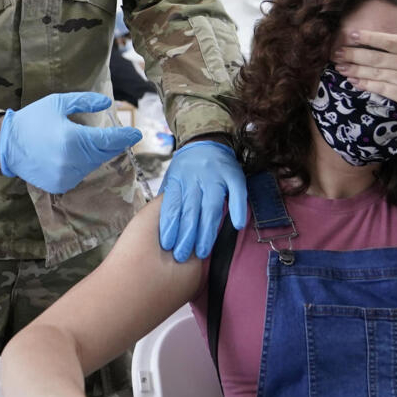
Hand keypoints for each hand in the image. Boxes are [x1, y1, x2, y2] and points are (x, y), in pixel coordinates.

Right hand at [0, 92, 140, 193]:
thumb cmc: (33, 119)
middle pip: (103, 153)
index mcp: (74, 139)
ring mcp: (67, 176)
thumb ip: (84, 102)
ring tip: (88, 143)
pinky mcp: (60, 185)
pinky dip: (81, 165)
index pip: (109, 140)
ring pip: (92, 165)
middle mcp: (73, 161)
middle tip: (117, 137)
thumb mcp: (58, 103)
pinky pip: (79, 174)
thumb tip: (107, 104)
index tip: (136, 133)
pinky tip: (73, 155)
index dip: (125, 137)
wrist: (7, 145)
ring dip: (94, 154)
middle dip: (111, 144)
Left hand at [158, 140, 247, 261]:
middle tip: (182, 256)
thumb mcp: (172, 178)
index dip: (170, 226)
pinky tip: (237, 225)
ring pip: (211, 206)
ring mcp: (215, 176)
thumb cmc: (186, 166)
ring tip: (202, 252)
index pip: (173, 206)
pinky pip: (237, 192)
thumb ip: (168, 199)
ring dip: (207, 231)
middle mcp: (195, 178)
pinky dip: (237, 208)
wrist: (205, 140)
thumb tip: (159, 226)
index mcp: (179, 180)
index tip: (168, 245)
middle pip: (190, 210)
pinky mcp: (233, 175)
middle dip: (186, 236)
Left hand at [331, 16, 396, 128]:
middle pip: (380, 57)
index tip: (353, 35)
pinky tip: (353, 82)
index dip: (372, 38)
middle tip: (338, 52)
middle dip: (356, 54)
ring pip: (378, 73)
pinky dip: (366, 84)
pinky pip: (382, 88)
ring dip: (356, 69)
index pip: (393, 41)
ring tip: (340, 67)